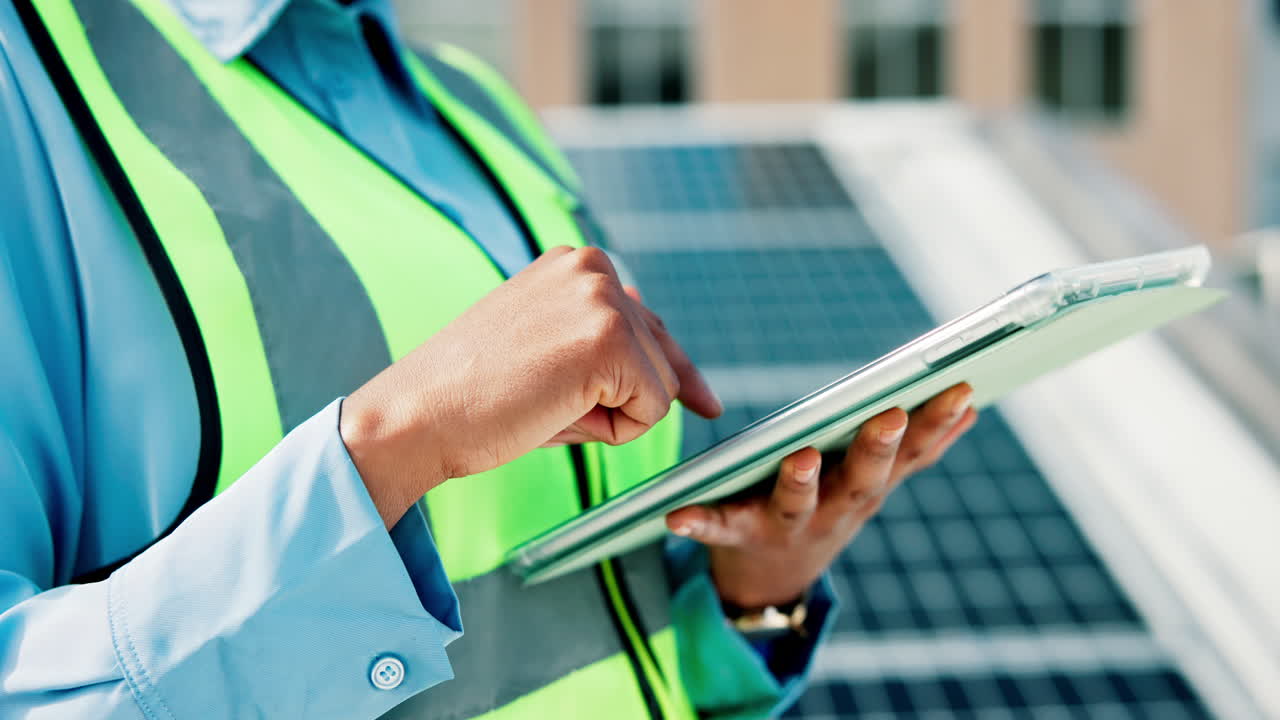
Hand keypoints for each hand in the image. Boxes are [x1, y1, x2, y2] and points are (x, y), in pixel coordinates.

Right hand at [341, 246, 722, 526]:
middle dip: (626, 403)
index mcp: (575, 264)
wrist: (417, 417)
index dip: (672, 373)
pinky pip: (653, 410)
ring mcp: (602, 299)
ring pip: (661, 387)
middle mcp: (593, 267)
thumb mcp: (550, 354)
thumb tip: (682, 382)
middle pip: (663, 357)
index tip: (707, 402)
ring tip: (543, 408)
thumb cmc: (474, 398)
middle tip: (547, 406)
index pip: (648, 324)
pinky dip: (615, 432)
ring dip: (614, 418)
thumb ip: (607, 348)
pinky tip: (555, 414)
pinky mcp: (609, 339)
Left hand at [666, 383, 976, 608]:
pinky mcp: (738, 535)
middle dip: (878, 448)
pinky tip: (676, 516)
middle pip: (860, 480)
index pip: (911, 453)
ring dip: (801, 482)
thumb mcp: (872, 482)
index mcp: (866, 487)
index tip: (961, 389)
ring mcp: (787, 527)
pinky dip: (699, 523)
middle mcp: (833, 510)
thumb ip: (915, 450)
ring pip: (796, 505)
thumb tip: (969, 406)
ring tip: (801, 456)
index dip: (937, 425)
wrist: (772, 579)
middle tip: (891, 414)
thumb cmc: (825, 508)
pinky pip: (718, 529)